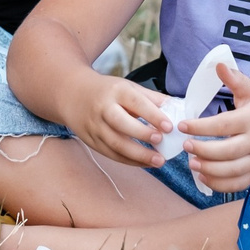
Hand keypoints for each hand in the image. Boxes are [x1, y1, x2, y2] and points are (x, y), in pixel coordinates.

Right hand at [62, 69, 176, 169]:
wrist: (71, 94)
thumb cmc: (107, 90)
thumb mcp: (127, 86)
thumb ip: (151, 98)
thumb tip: (177, 109)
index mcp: (115, 91)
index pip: (135, 103)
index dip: (152, 115)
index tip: (169, 126)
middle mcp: (103, 108)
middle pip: (121, 124)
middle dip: (142, 135)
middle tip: (161, 142)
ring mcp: (94, 126)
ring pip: (115, 143)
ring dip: (138, 155)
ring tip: (159, 161)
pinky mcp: (91, 140)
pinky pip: (111, 154)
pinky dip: (129, 161)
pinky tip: (145, 163)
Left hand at [176, 62, 249, 194]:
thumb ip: (235, 80)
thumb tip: (218, 64)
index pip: (223, 125)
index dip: (201, 127)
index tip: (182, 125)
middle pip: (227, 152)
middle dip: (204, 150)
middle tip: (185, 145)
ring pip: (232, 171)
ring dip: (210, 170)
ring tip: (192, 163)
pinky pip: (237, 184)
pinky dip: (220, 185)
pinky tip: (203, 177)